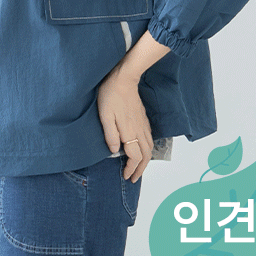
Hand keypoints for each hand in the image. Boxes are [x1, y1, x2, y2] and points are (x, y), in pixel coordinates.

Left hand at [97, 63, 153, 182]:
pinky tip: (141, 148)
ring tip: (138, 167)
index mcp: (130, 132)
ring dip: (145, 160)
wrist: (123, 78)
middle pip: (146, 155)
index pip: (135, 157)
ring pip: (149, 147)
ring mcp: (143, 123)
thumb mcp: (105, 116)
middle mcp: (139, 130)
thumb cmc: (111, 95)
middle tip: (134, 177)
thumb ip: (110, 135)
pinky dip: (147, 149)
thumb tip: (115, 151)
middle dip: (141, 169)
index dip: (131, 169)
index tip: (126, 176)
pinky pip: (149, 138)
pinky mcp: (143, 117)